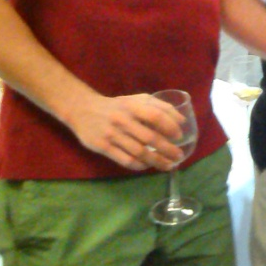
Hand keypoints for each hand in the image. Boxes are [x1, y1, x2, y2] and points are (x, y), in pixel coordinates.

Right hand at [66, 93, 187, 170]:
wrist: (83, 110)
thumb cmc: (118, 106)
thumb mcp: (137, 100)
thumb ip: (160, 106)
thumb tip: (182, 120)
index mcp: (133, 106)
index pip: (155, 116)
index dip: (169, 127)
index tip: (179, 136)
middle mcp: (123, 120)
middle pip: (149, 138)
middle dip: (168, 149)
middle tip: (179, 156)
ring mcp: (112, 135)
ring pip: (139, 152)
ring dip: (156, 161)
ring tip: (169, 165)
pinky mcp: (103, 147)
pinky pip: (125, 160)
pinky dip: (139, 165)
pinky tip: (148, 166)